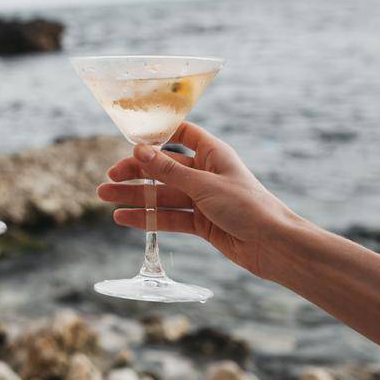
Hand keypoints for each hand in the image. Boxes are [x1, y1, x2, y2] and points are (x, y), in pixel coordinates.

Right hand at [96, 122, 306, 279]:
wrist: (274, 246)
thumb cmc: (248, 206)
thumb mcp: (204, 185)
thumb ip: (168, 170)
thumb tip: (138, 150)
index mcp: (212, 153)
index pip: (181, 134)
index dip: (157, 135)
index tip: (129, 139)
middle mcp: (205, 173)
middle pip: (164, 168)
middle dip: (136, 173)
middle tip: (109, 178)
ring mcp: (202, 199)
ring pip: (162, 194)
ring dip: (135, 196)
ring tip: (105, 197)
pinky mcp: (200, 223)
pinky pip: (168, 217)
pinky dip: (147, 218)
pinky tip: (124, 218)